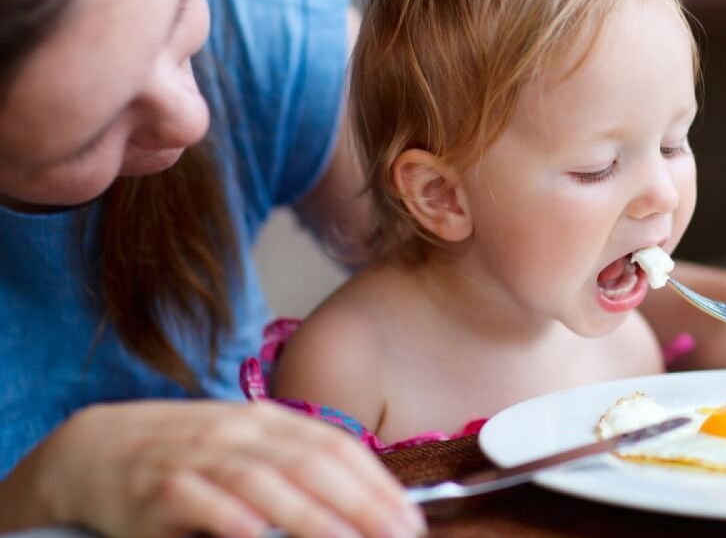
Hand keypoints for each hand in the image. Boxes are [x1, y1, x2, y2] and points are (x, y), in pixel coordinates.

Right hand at [2, 400, 424, 537]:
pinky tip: (257, 536)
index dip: (375, 481)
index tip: (409, 519)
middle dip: (359, 502)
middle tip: (397, 536)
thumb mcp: (245, 446)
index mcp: (266, 421)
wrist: (95, 449)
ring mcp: (197, 457)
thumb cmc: (187, 456)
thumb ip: (294, 465)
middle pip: (309, 463)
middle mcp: (237, 432)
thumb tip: (361, 502)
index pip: (334, 445)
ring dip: (309, 515)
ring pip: (262, 482)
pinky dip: (230, 518)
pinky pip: (198, 502)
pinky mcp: (156, 490)